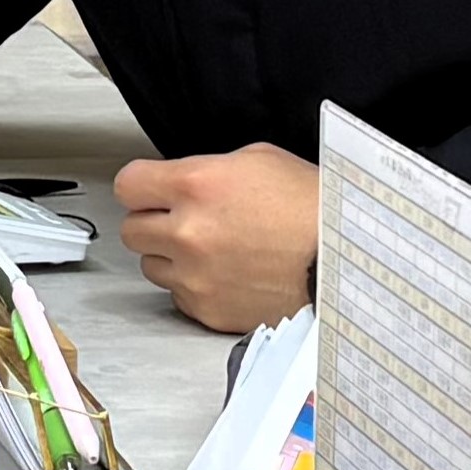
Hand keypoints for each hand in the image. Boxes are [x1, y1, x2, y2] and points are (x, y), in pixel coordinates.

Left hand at [114, 144, 319, 333]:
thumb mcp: (259, 160)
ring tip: (209, 249)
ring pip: (150, 265)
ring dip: (171, 256)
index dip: (141, 186)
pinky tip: (224, 273)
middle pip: (131, 229)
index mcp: (197, 185)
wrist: (343, 260)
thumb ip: (208, 170)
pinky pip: (178, 296)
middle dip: (152, 221)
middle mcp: (188, 232)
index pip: (127, 184)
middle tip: (181, 220)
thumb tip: (183, 182)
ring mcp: (195, 275)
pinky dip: (194, 286)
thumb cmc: (312, 211)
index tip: (149, 190)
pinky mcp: (207, 309)